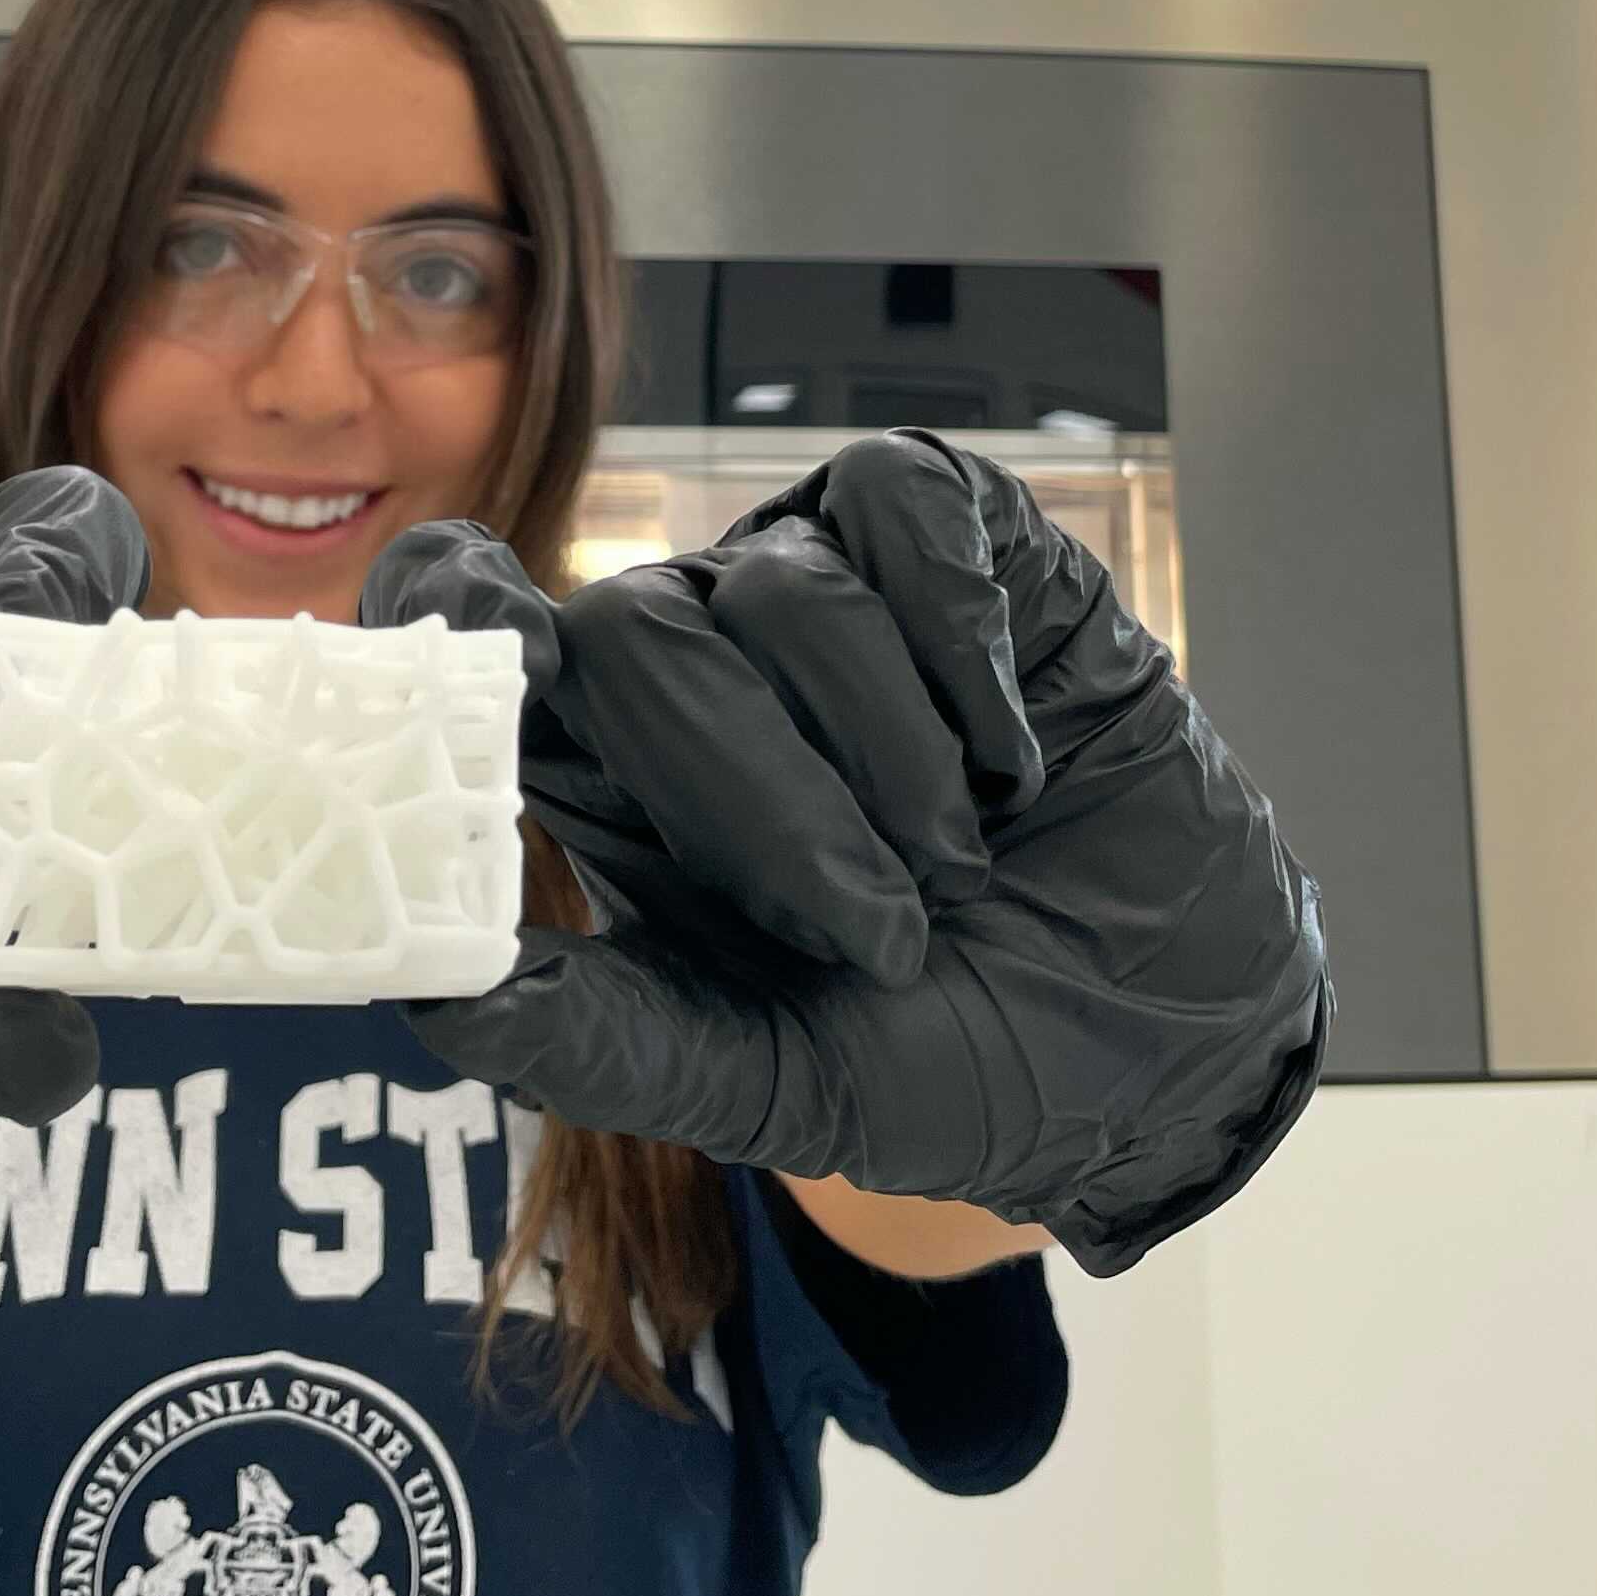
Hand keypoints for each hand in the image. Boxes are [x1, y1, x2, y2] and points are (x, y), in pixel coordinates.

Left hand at [372, 436, 1329, 1274]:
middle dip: (757, 793)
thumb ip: (603, 1045)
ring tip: (962, 863)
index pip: (473, 621)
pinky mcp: (965, 545)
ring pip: (781, 584)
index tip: (501, 655)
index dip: (457, 603)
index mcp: (611, 779)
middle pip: (638, 627)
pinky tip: (1012, 749)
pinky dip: (958, 635)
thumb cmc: (948, 1059)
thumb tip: (432, 998)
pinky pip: (908, 507)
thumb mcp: (769, 1088)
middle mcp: (701, 664)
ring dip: (882, 749)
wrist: (1165, 1045)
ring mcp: (831, 590)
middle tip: (879, 935)